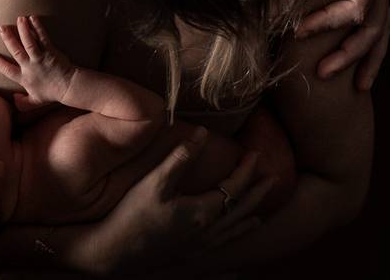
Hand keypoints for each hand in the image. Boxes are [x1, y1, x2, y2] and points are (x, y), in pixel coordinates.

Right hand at [0, 15, 74, 110]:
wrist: (69, 87)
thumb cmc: (52, 93)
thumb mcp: (35, 102)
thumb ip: (23, 103)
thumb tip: (13, 99)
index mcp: (24, 78)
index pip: (7, 70)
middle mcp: (30, 67)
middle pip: (16, 51)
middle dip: (8, 39)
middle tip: (1, 28)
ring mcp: (40, 58)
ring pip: (29, 42)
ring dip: (23, 30)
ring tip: (19, 19)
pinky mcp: (50, 51)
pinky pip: (43, 38)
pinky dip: (38, 27)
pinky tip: (33, 18)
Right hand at [94, 129, 275, 274]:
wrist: (116, 250)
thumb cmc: (134, 214)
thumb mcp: (156, 182)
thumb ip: (181, 157)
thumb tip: (202, 133)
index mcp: (204, 211)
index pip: (234, 187)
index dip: (246, 170)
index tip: (255, 154)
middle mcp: (208, 231)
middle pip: (241, 210)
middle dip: (257, 193)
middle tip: (273, 179)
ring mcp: (200, 246)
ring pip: (234, 232)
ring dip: (248, 218)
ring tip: (260, 215)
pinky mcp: (190, 255)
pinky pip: (222, 248)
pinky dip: (233, 242)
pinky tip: (232, 244)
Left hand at [295, 0, 389, 89]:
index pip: (358, 2)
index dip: (330, 21)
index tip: (299, 31)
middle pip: (372, 25)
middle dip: (348, 52)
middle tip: (320, 72)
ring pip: (382, 30)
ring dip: (365, 58)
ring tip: (354, 87)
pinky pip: (381, 26)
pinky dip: (372, 51)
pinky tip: (362, 74)